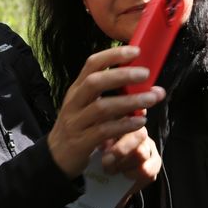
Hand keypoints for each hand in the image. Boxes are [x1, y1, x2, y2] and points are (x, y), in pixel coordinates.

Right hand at [47, 45, 165, 177]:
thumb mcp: (87, 105)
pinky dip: (123, 125)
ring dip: (129, 101)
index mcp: (77, 89)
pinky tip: (140, 123)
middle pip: (94, 82)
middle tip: (146, 73)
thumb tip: (143, 83)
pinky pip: (103, 131)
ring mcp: (76, 122)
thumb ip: (110, 94)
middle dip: (121, 75)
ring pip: (101, 107)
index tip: (136, 51)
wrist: (57, 156)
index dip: (112, 55)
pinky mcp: (80, 142)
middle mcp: (74, 102)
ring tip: (151, 99)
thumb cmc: (80, 126)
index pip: (91, 64)